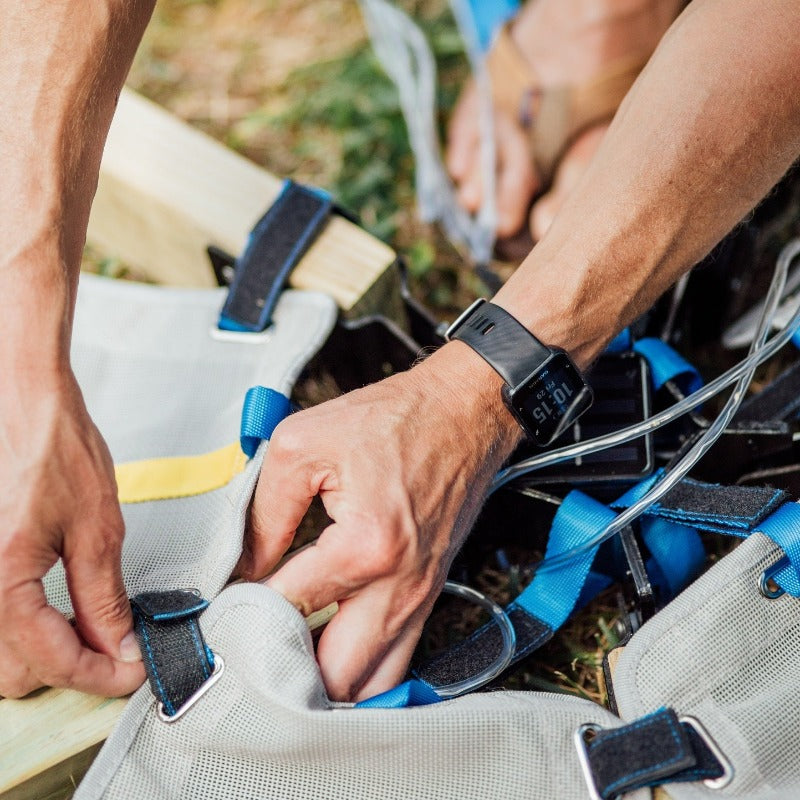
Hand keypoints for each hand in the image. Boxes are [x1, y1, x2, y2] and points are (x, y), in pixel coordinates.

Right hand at [0, 371, 143, 697]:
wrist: (25, 404)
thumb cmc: (58, 450)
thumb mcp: (97, 528)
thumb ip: (103, 598)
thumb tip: (120, 647)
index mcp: (1, 580)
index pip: (52, 660)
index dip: (102, 674)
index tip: (138, 670)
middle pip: (16, 672)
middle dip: (72, 669)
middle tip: (121, 649)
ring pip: (1, 656)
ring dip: (47, 655)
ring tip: (97, 630)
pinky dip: (29, 630)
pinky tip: (63, 611)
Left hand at [241, 344, 519, 700]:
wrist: (464, 412)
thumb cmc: (396, 419)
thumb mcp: (304, 444)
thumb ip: (262, 512)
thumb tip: (240, 566)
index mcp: (364, 546)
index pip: (285, 608)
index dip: (239, 615)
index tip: (216, 613)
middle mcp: (398, 585)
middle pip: (333, 676)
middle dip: (282, 674)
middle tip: (248, 652)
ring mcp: (419, 596)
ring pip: (369, 684)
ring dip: (323, 683)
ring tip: (285, 660)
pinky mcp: (428, 594)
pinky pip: (395, 660)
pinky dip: (359, 671)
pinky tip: (328, 651)